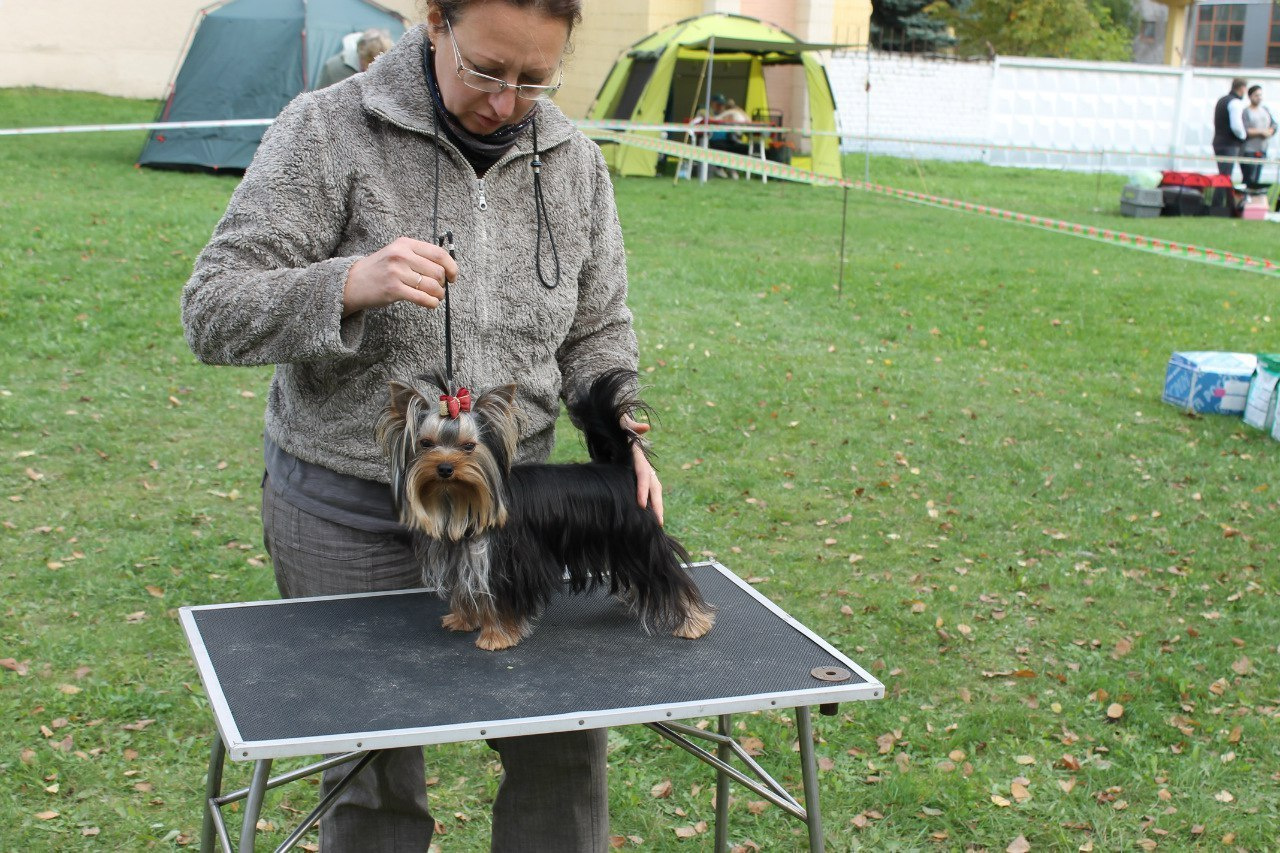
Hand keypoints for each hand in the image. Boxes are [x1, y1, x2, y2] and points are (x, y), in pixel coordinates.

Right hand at [342, 237, 458, 315]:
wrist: (352, 281)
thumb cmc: (380, 269)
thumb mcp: (397, 253)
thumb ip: (419, 257)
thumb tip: (446, 268)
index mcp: (405, 244)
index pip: (438, 253)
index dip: (451, 266)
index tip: (453, 276)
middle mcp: (401, 255)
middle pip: (437, 271)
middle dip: (443, 283)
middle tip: (440, 289)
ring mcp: (397, 272)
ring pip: (432, 285)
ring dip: (438, 294)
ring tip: (435, 297)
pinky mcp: (394, 289)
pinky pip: (422, 298)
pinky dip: (431, 303)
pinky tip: (431, 304)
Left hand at [623, 415, 663, 525]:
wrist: (615, 424)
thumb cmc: (618, 424)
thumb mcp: (623, 422)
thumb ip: (631, 424)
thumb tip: (645, 427)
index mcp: (639, 455)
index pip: (643, 474)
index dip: (644, 489)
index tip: (642, 505)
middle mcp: (644, 464)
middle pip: (654, 486)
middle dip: (658, 504)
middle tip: (659, 522)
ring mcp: (641, 470)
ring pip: (653, 490)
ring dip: (656, 506)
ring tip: (657, 524)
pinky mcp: (636, 476)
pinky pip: (646, 491)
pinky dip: (649, 503)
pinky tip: (647, 518)